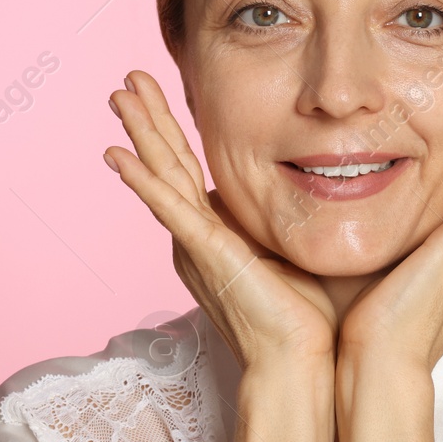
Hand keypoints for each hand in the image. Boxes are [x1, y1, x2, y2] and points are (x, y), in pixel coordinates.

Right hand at [104, 70, 337, 370]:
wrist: (301, 362)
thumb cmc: (309, 316)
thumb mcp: (297, 247)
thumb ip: (292, 217)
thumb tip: (324, 185)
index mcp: (218, 234)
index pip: (190, 170)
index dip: (174, 130)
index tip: (162, 93)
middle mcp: (199, 236)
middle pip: (168, 163)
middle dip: (149, 118)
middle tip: (129, 79)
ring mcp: (196, 243)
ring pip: (161, 175)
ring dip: (140, 133)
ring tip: (119, 95)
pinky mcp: (202, 252)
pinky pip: (167, 208)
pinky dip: (142, 180)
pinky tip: (118, 154)